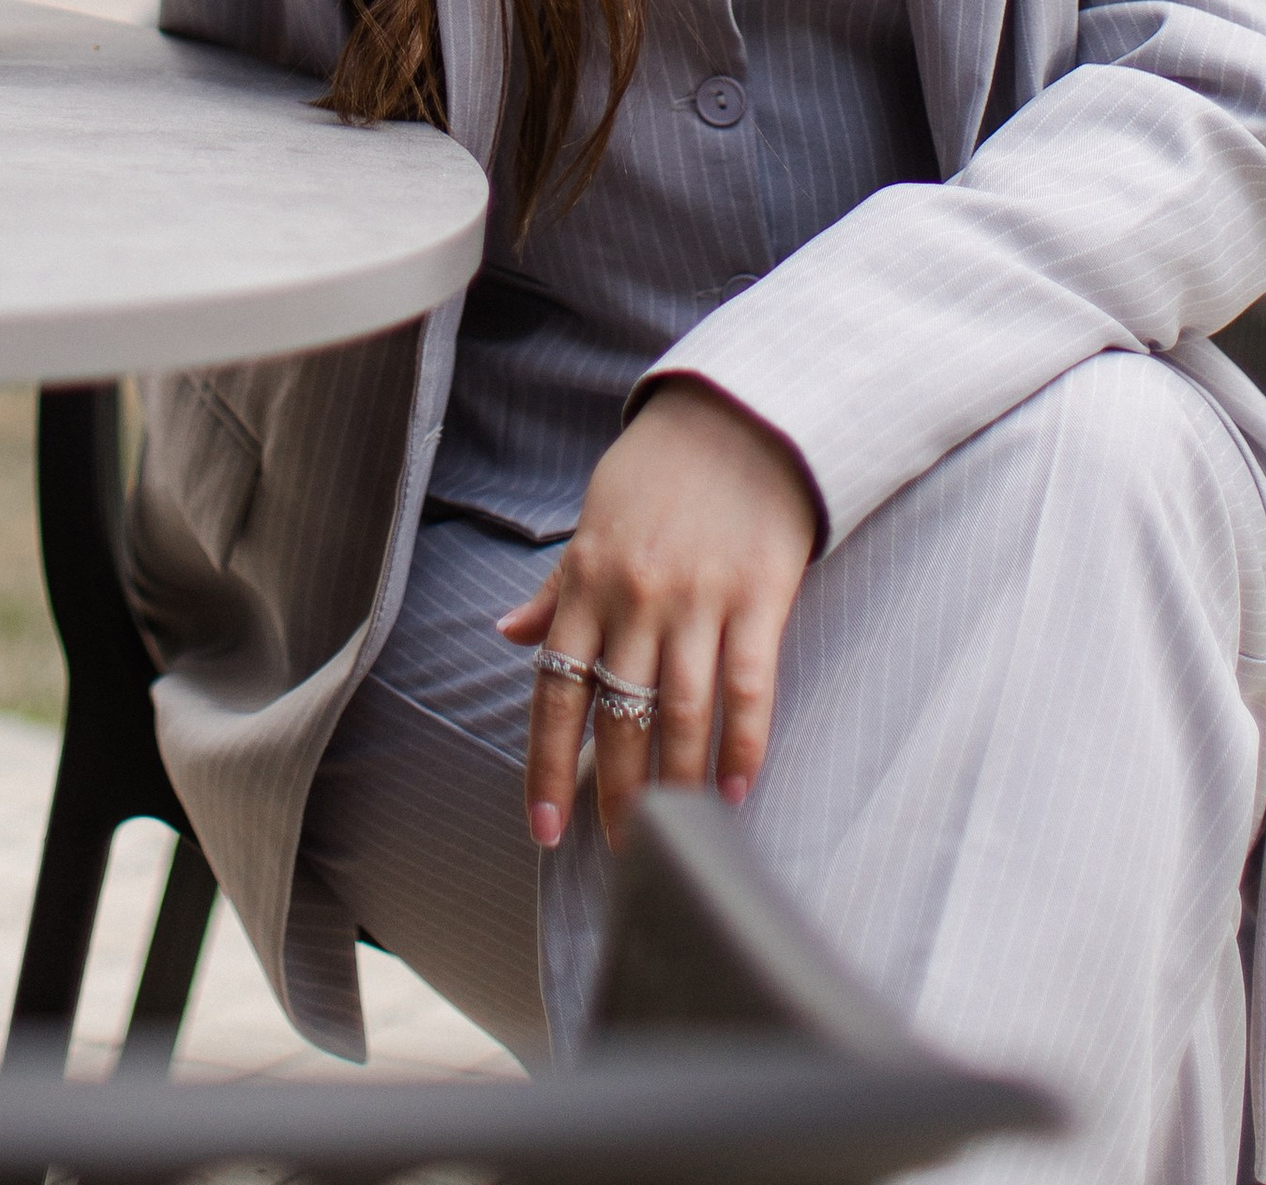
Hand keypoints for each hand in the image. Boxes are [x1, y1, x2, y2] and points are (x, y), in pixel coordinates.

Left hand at [497, 379, 818, 851]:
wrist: (737, 416)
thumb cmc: (657, 472)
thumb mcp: (592, 522)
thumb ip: (557, 588)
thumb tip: (508, 633)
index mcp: (587, 582)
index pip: (555, 689)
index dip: (547, 764)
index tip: (544, 827)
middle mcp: (635, 597)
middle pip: (617, 716)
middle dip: (614, 792)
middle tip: (620, 849)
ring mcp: (697, 598)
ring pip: (680, 713)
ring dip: (677, 783)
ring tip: (676, 835)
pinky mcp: (757, 596)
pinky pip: (747, 686)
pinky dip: (743, 744)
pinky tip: (736, 790)